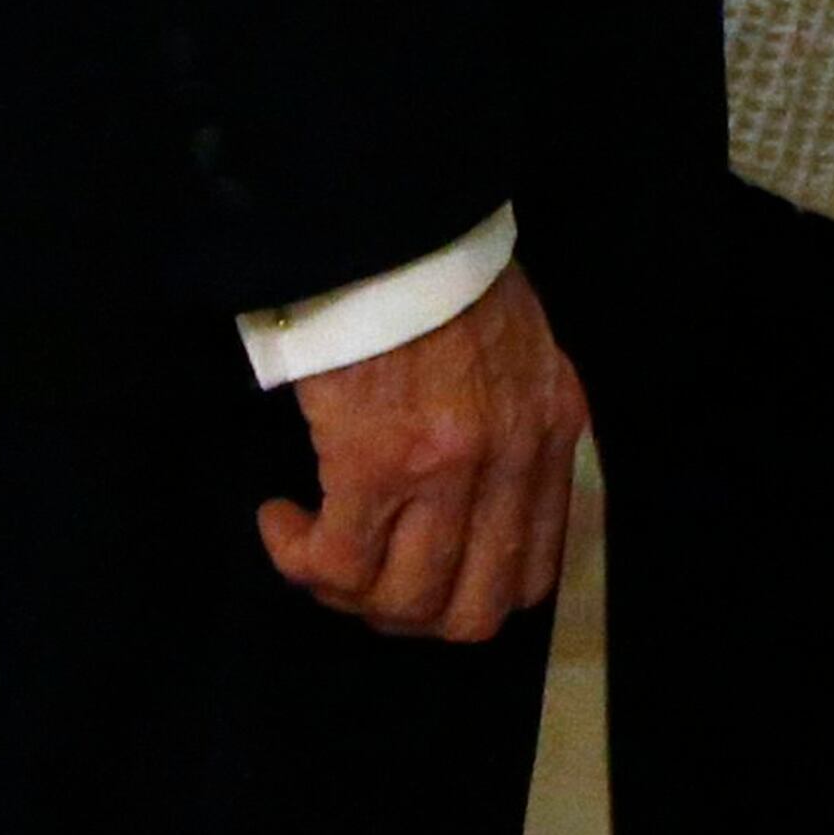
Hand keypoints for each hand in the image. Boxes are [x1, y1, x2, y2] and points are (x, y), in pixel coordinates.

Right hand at [256, 259, 586, 645]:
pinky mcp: (375, 464)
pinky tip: (280, 518)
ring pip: (400, 601)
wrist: (391, 219)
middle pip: (469, 611)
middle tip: (363, 579)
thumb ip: (514, 420)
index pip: (533, 569)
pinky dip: (299, 558)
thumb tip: (475, 497)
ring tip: (314, 544)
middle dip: (408, 615)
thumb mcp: (517, 346)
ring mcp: (447, 470)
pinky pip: (336, 563)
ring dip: (346, 591)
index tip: (422, 576)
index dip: (469, 596)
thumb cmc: (440, 270)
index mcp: (553, 427)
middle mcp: (512, 459)